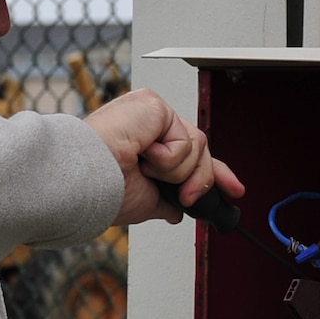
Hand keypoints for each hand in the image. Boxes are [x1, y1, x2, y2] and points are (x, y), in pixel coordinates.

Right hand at [84, 89, 244, 225]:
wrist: (85, 181)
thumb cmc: (101, 189)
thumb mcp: (143, 201)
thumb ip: (164, 201)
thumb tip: (177, 212)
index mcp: (144, 145)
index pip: (188, 153)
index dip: (213, 172)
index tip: (234, 189)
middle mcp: (149, 127)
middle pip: (198, 149)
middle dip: (202, 178)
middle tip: (186, 196)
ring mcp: (151, 114)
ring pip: (195, 147)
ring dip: (176, 172)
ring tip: (145, 170)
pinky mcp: (153, 106)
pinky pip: (183, 139)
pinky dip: (167, 158)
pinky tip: (143, 154)